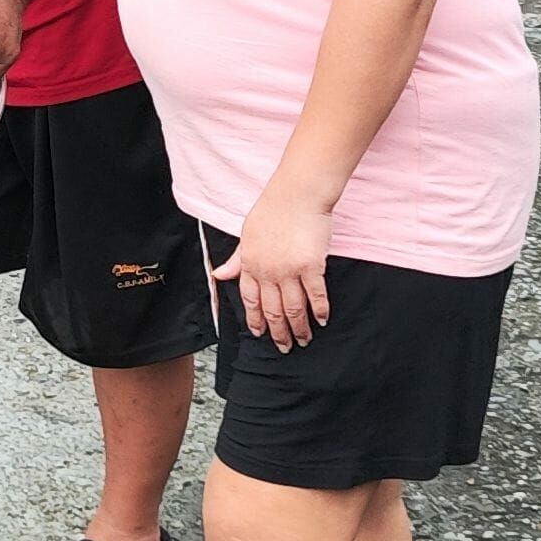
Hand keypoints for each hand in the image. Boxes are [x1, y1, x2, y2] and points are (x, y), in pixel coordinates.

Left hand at [214, 185, 332, 350]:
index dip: (256, 319)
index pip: (250, 300)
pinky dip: (320, 310)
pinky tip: (322, 320)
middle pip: (272, 310)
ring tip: (304, 339)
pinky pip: (316, 295)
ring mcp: (289, 271)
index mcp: (250, 264)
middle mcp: (268, 272)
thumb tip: (218, 275)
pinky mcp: (311, 266)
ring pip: (293, 308)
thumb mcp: (247, 235)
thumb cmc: (273, 209)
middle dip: (278, 333)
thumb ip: (236, 260)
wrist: (296, 194)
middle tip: (285, 347)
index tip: (261, 333)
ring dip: (299, 328)